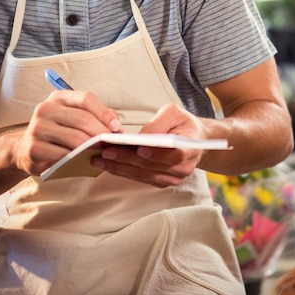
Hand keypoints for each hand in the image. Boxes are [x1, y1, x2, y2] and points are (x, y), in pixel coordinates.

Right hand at [12, 90, 121, 175]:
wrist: (26, 150)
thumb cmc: (58, 133)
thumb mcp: (74, 119)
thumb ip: (96, 117)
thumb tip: (116, 126)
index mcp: (59, 97)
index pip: (86, 99)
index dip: (104, 113)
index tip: (116, 128)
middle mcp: (46, 109)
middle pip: (82, 119)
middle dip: (101, 133)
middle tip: (112, 144)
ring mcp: (38, 128)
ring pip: (75, 138)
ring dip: (93, 147)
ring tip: (103, 153)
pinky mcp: (34, 148)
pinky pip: (63, 154)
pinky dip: (78, 158)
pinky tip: (85, 160)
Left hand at [92, 104, 206, 187]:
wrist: (195, 140)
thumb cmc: (184, 124)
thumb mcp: (175, 113)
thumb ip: (159, 123)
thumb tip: (140, 136)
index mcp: (191, 149)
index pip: (174, 155)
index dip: (156, 154)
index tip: (139, 149)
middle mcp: (183, 168)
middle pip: (152, 167)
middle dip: (127, 159)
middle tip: (105, 151)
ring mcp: (172, 178)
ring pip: (143, 175)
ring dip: (119, 168)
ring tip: (99, 159)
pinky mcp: (161, 182)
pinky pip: (140, 178)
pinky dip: (123, 171)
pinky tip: (107, 164)